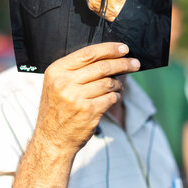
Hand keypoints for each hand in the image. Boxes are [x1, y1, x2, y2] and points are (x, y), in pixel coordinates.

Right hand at [13, 42, 139, 187]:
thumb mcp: (56, 84)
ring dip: (118, 84)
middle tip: (135, 63)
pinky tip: (114, 97)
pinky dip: (116, 97)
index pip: (88, 53)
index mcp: (56, 71)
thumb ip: (75, 70)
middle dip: (122, 63)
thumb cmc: (57, 109)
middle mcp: (65, 82)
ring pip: (109, 82)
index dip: (109, 49)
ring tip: (119, 86)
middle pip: (102, 66)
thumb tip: (107, 56)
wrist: (52, 139)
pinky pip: (111, 98)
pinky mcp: (88, 111)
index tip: (123, 48)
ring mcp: (76, 97)